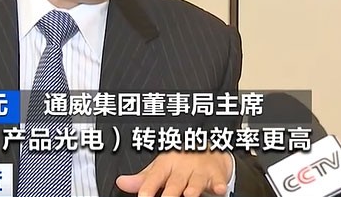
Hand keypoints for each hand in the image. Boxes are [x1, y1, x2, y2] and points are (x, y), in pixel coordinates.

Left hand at [115, 150, 231, 196]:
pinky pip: (219, 180)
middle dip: (170, 192)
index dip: (147, 188)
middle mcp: (183, 167)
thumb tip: (121, 183)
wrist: (208, 149)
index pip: (154, 177)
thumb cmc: (181, 162)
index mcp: (166, 165)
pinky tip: (219, 189)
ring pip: (196, 181)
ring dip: (194, 187)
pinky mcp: (216, 175)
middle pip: (175, 182)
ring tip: (189, 194)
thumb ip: (143, 179)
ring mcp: (200, 170)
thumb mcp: (160, 167)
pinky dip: (219, 185)